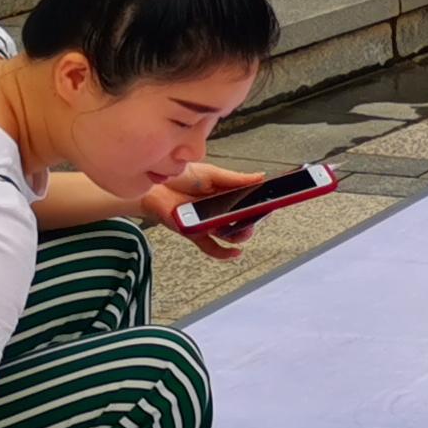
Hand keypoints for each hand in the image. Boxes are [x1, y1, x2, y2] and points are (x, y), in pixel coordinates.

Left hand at [140, 164, 263, 260]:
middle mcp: (219, 211)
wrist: (153, 183)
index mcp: (225, 195)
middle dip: (253, 221)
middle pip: (243, 222)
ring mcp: (208, 223)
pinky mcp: (195, 233)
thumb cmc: (179, 176)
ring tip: (244, 227)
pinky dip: (224, 253)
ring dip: (241, 233)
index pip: (248, 203)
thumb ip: (235, 179)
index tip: (273, 204)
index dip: (261, 205)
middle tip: (258, 214)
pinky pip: (211, 248)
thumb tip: (260, 177)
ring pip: (231, 235)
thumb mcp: (212, 174)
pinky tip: (236, 252)